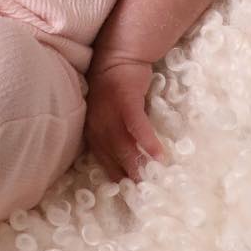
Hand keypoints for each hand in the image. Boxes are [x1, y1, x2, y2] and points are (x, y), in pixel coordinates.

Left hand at [83, 54, 167, 183]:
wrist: (118, 56)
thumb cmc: (115, 86)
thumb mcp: (106, 114)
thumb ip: (111, 133)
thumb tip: (126, 158)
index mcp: (91, 130)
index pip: (102, 160)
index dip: (115, 177)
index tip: (129, 194)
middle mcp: (96, 124)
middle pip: (112, 157)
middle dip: (128, 176)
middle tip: (144, 194)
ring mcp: (109, 113)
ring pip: (123, 145)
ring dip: (138, 163)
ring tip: (153, 179)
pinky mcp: (125, 102)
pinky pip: (137, 127)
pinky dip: (147, 142)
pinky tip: (159, 155)